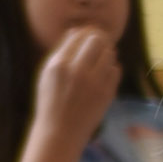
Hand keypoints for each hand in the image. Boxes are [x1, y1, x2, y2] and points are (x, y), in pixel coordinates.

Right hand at [31, 27, 122, 148]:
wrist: (61, 130)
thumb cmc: (51, 100)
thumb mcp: (47, 74)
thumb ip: (61, 52)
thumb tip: (77, 31)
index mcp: (59, 65)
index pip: (79, 35)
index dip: (86, 31)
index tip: (89, 32)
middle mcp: (78, 71)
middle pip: (97, 40)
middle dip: (99, 38)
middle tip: (99, 40)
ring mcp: (95, 83)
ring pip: (109, 54)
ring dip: (107, 52)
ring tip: (100, 56)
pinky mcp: (108, 92)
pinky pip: (116, 70)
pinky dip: (111, 67)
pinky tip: (103, 71)